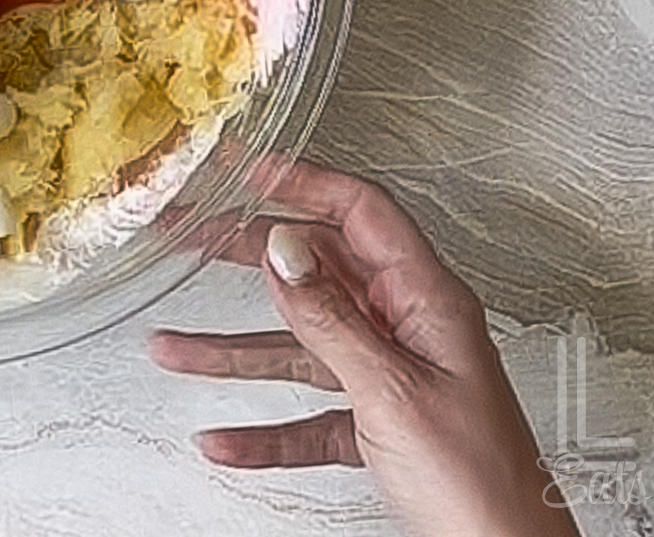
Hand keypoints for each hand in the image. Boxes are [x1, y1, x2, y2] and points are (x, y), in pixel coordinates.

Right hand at [150, 161, 580, 536]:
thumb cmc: (479, 485)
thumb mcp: (391, 390)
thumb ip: (332, 318)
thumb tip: (284, 248)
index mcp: (427, 301)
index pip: (361, 212)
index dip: (302, 182)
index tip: (246, 169)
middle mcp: (408, 327)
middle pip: (315, 271)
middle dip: (246, 255)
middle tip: (191, 236)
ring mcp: (389, 374)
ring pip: (297, 346)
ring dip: (234, 351)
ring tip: (174, 348)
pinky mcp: (376, 423)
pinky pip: (306, 412)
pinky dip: (262, 427)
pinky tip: (224, 438)